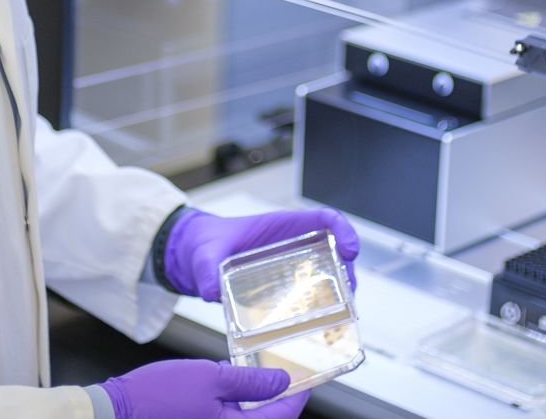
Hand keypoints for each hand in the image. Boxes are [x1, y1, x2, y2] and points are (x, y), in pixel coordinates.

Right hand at [101, 358, 309, 418]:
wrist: (121, 412)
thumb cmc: (162, 395)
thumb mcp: (210, 377)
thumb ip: (249, 380)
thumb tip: (282, 381)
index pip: (281, 418)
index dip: (297, 397)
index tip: (307, 378)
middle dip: (280, 402)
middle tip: (285, 375)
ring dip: (259, 404)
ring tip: (262, 377)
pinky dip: (238, 408)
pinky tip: (234, 388)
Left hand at [164, 207, 358, 300]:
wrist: (195, 254)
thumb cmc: (205, 243)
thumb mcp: (205, 253)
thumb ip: (207, 267)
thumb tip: (212, 290)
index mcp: (280, 226)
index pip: (322, 219)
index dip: (343, 228)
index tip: (350, 249)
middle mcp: (291, 245)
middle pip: (333, 250)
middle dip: (348, 269)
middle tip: (349, 293)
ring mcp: (289, 266)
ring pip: (327, 273)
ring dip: (340, 291)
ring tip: (342, 313)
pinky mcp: (283, 286)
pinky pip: (311, 293)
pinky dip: (323, 306)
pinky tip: (323, 325)